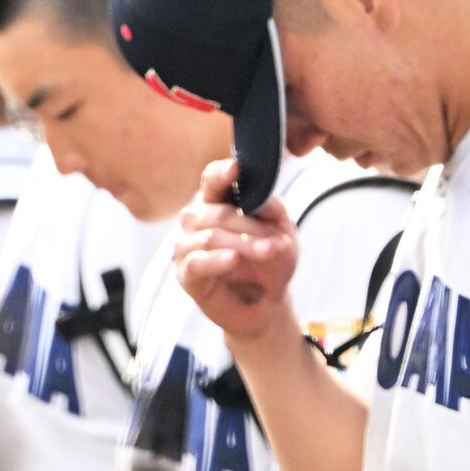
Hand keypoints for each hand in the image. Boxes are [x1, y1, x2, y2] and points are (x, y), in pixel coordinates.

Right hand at [173, 159, 300, 339]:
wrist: (268, 302)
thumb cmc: (270, 262)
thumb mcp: (282, 231)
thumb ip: (273, 210)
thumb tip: (261, 199)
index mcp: (217, 202)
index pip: (213, 180)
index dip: (222, 173)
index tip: (237, 168)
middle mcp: (197, 220)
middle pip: (218, 213)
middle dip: (252, 226)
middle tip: (279, 241)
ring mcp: (187, 246)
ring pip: (211, 237)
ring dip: (245, 244)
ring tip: (271, 251)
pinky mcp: (186, 275)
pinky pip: (197, 262)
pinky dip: (216, 260)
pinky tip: (233, 259)